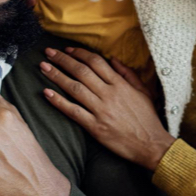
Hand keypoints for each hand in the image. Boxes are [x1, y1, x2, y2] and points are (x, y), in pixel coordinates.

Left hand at [38, 47, 174, 171]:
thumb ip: (128, 74)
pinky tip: (47, 93)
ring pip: (74, 88)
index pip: (96, 62)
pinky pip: (73, 111)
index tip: (68, 50)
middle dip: (63, 60)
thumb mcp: (143, 92)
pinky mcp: (95, 127)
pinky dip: (59, 101)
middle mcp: (109, 94)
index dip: (79, 54)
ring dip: (56, 76)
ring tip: (43, 67)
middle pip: (81, 71)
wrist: (151, 145)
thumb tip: (113, 59)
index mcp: (120, 84)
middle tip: (49, 52)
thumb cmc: (147, 119)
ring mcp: (101, 111)